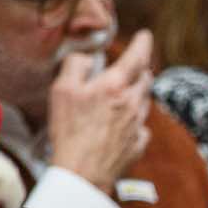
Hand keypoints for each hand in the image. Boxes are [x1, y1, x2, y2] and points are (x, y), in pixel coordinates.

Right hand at [47, 29, 153, 189]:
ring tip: (125, 92)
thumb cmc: (69, 130)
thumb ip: (76, 66)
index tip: (146, 35)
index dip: (143, 43)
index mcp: (115, 87)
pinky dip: (134, 120)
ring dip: (138, 93)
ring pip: (145, 102)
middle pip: (145, 80)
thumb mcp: (62, 90)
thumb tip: (90, 58)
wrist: (83, 171)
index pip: (136, 57)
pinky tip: (123, 124)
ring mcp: (138, 125)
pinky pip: (141, 126)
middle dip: (141, 69)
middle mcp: (132, 104)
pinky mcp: (139, 144)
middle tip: (134, 65)